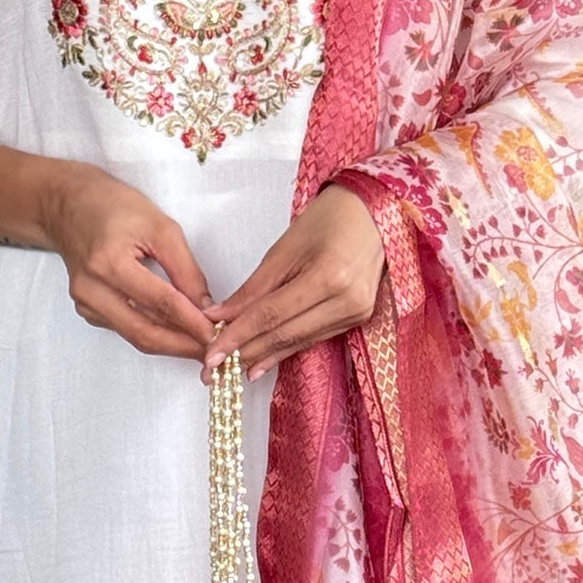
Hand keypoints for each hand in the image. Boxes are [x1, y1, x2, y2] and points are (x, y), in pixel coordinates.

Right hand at [0, 144, 214, 358]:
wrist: (66, 205)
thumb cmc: (112, 206)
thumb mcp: (160, 226)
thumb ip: (185, 268)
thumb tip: (206, 306)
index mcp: (109, 262)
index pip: (160, 303)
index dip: (192, 323)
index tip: (218, 334)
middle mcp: (92, 288)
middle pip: (143, 332)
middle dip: (182, 346)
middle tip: (213, 352)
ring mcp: (85, 303)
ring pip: (135, 335)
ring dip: (170, 344)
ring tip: (200, 345)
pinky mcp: (87, 309)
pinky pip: (125, 328)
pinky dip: (153, 333)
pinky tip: (175, 332)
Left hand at [205, 186, 385, 379]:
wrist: (372, 213)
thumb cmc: (328, 219)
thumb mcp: (285, 248)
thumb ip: (253, 288)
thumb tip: (219, 316)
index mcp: (329, 277)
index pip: (272, 314)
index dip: (238, 335)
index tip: (210, 353)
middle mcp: (347, 301)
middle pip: (285, 334)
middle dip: (246, 351)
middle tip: (213, 368)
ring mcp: (356, 313)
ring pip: (299, 341)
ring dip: (264, 355)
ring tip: (232, 368)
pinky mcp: (358, 319)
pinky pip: (314, 338)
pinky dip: (286, 349)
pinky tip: (263, 363)